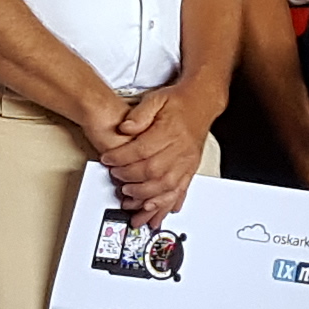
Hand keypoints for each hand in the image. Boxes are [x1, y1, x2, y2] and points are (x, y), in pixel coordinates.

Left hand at [93, 85, 207, 223]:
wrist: (201, 102)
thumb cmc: (178, 102)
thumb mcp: (155, 98)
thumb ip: (139, 114)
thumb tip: (125, 127)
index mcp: (170, 130)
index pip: (141, 149)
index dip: (121, 157)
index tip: (108, 160)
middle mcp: (181, 148)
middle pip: (153, 171)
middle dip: (130, 178)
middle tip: (116, 178)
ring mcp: (187, 161)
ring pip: (166, 186)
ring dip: (145, 195)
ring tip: (129, 198)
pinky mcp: (190, 169)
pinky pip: (179, 191)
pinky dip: (165, 203)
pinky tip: (154, 210)